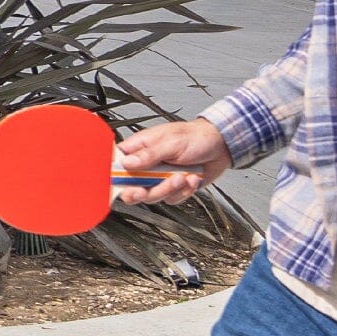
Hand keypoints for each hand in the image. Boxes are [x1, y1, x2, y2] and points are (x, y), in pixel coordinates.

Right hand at [111, 115, 229, 207]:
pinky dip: (183, 191)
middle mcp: (147, 166)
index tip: (119, 183)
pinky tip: (192, 178)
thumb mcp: (171, 142)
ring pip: (152, 196)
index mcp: (140, 149)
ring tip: (182, 177)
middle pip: (130, 187)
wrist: (223, 146)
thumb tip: (126, 163)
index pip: (117, 164)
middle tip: (144, 190)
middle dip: (139, 192)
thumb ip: (148, 155)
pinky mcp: (174, 188)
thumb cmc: (197, 137)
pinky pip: (171, 199)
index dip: (113, 176)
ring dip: (168, 189)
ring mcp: (160, 178)